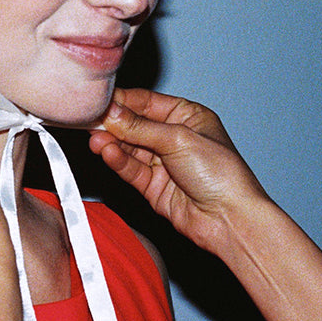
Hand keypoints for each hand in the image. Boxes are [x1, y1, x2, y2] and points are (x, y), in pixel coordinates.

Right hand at [87, 88, 270, 252]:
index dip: (122, 101)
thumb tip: (111, 113)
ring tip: (96, 140)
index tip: (99, 101)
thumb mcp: (178, 139)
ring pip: (128, 148)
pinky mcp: (153, 186)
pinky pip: (130, 169)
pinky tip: (107, 153)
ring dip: (111, 143)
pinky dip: (117, 161)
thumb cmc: (222, 174)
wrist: (230, 219)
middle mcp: (174, 138)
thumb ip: (140, 127)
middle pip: (133, 125)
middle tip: (91, 121)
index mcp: (187, 116)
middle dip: (113, 123)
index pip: (146, 102)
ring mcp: (163, 163)